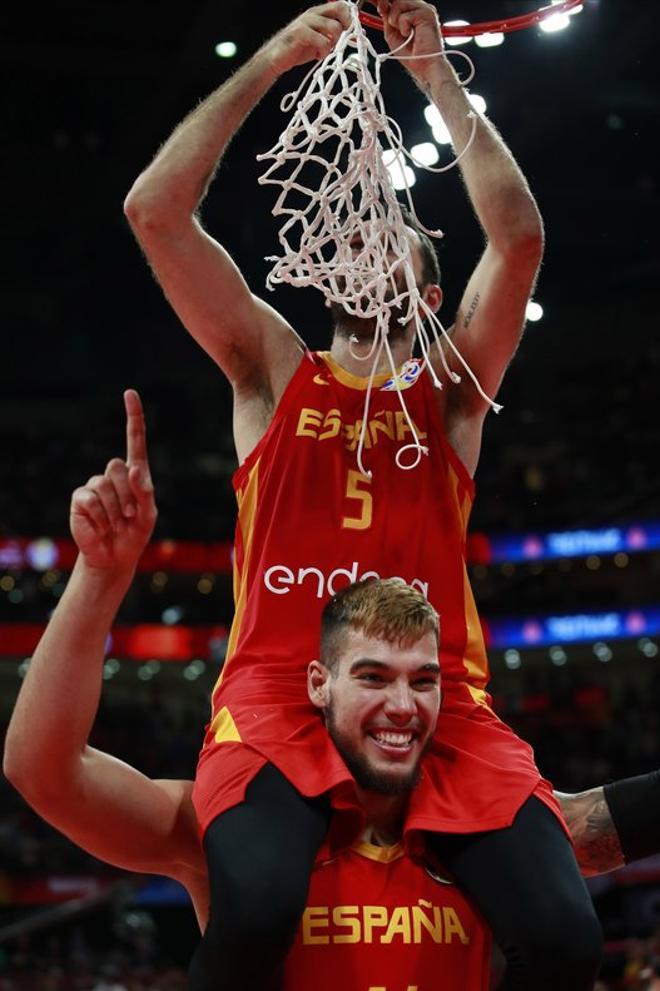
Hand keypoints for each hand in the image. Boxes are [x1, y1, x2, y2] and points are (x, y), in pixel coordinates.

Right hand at [70, 390, 156, 571]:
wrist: (114, 556)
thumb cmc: (135, 534)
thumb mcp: (149, 515)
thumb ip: (145, 492)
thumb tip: (134, 469)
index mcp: (135, 473)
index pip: (134, 439)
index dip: (133, 416)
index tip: (130, 393)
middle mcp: (113, 474)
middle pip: (118, 466)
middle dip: (127, 494)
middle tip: (129, 515)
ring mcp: (95, 485)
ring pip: (105, 485)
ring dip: (115, 509)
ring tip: (116, 523)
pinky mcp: (80, 498)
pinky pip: (91, 499)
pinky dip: (100, 517)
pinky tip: (102, 526)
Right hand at [267, 1, 351, 74]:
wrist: (277, 58)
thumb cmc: (297, 49)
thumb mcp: (318, 39)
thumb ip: (332, 34)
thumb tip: (352, 34)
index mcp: (318, 13)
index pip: (341, 5)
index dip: (349, 18)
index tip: (348, 32)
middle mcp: (313, 14)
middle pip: (339, 9)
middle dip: (345, 27)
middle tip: (337, 41)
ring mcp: (306, 22)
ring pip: (334, 27)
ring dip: (333, 43)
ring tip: (323, 51)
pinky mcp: (301, 33)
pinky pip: (323, 41)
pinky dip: (324, 52)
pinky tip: (317, 56)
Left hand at [376, 0, 444, 84]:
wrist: (424, 66)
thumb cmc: (411, 55)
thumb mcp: (392, 34)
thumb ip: (387, 19)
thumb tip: (381, 6)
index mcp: (411, 11)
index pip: (396, 1)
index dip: (384, 1)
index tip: (375, 3)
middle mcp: (418, 7)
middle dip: (384, 4)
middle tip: (382, 14)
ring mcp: (424, 9)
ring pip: (398, 3)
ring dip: (395, 21)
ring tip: (404, 34)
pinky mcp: (427, 14)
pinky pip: (404, 16)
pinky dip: (403, 28)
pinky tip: (410, 35)